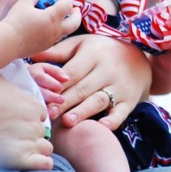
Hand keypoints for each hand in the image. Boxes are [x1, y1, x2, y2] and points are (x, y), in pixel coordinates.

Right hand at [0, 74, 54, 170]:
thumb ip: (12, 86)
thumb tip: (13, 88)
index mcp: (31, 103)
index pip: (39, 116)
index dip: (26, 121)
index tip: (11, 124)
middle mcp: (33, 121)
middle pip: (40, 133)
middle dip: (27, 136)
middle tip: (5, 139)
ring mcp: (27, 140)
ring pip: (45, 149)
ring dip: (34, 151)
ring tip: (11, 152)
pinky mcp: (18, 158)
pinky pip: (44, 164)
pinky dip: (38, 165)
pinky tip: (23, 162)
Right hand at [1, 0, 81, 56]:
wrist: (6, 43)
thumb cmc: (15, 22)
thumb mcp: (23, 3)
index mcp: (53, 17)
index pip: (67, 4)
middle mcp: (56, 30)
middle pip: (75, 22)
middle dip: (76, 14)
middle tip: (75, 9)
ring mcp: (51, 40)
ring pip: (66, 31)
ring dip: (67, 23)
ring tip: (61, 17)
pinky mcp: (45, 47)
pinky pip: (56, 38)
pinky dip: (57, 31)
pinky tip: (48, 27)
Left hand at [32, 34, 151, 128]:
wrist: (140, 56)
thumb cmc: (102, 50)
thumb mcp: (83, 44)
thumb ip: (58, 52)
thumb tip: (31, 56)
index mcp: (94, 54)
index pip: (73, 72)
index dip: (57, 85)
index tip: (42, 96)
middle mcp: (108, 69)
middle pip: (83, 88)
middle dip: (65, 102)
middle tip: (48, 114)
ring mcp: (120, 85)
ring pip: (100, 100)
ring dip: (84, 111)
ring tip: (68, 122)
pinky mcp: (130, 100)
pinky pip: (122, 112)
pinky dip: (113, 120)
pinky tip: (101, 127)